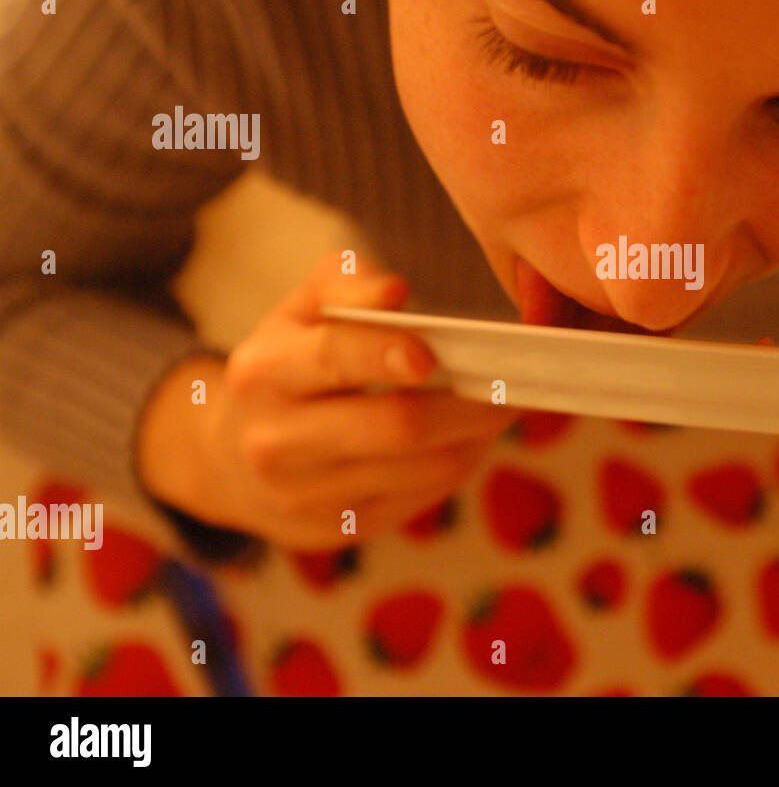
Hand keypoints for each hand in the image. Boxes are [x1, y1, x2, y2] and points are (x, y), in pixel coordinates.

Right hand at [138, 252, 519, 548]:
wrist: (230, 460)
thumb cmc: (288, 367)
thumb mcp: (298, 313)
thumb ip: (344, 285)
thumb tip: (395, 293)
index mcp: (263, 372)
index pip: (333, 358)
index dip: (387, 353)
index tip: (435, 352)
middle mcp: (276, 441)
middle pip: (396, 425)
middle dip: (469, 403)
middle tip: (511, 382)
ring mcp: (306, 495)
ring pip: (424, 468)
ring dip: (477, 436)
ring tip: (501, 407)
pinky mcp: (340, 529)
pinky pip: (423, 498)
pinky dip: (459, 464)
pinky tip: (470, 438)